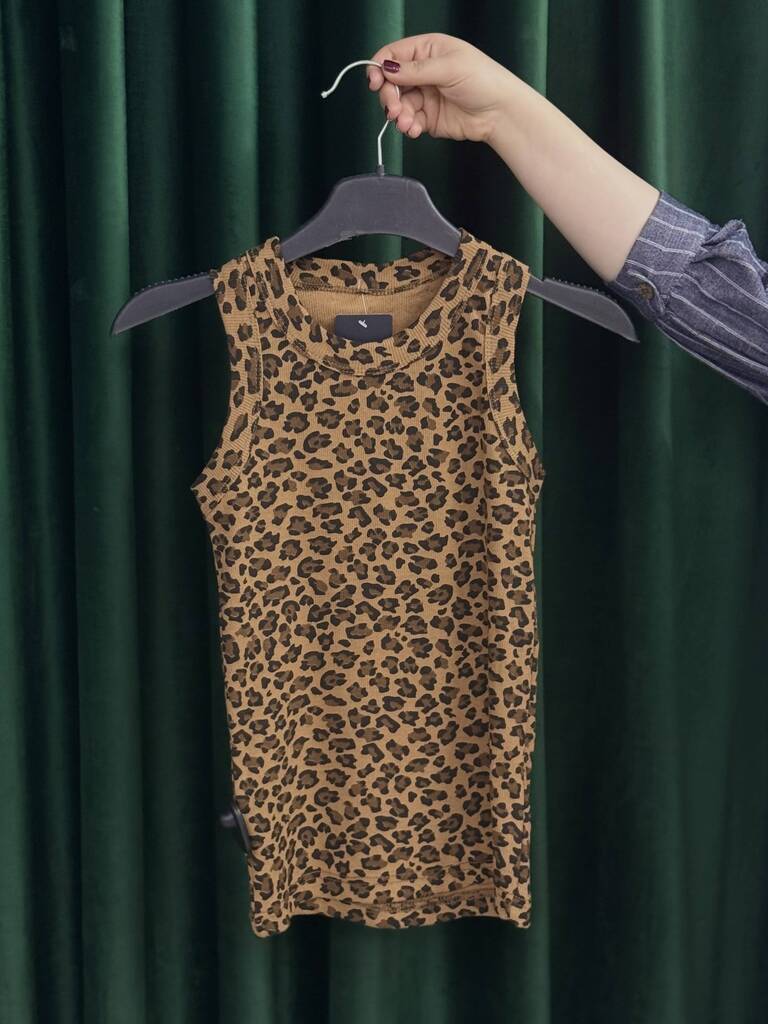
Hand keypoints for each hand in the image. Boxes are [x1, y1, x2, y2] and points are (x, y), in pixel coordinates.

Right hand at [366, 33, 513, 143]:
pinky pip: (409, 122)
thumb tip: (388, 68)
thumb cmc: (484, 80)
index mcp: (427, 50)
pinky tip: (414, 129)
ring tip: (407, 123)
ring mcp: (425, 96)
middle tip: (394, 108)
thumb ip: (416, 70)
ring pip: (398, 105)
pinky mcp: (428, 118)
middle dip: (389, 96)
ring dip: (398, 115)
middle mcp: (423, 72)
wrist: (500, 112)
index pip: (393, 55)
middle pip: (391, 83)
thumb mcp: (449, 67)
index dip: (380, 67)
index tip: (375, 82)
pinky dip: (408, 127)